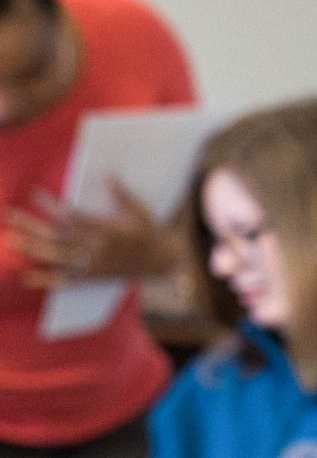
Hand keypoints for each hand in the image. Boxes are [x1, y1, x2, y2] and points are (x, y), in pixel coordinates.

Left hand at [3, 183, 181, 285]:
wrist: (159, 263)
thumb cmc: (148, 233)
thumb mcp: (140, 212)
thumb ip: (122, 195)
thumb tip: (106, 175)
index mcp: (108, 231)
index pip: (74, 217)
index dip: (53, 206)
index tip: (36, 194)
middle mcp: (97, 249)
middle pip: (57, 236)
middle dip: (31, 225)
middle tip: (10, 215)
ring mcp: (92, 265)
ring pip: (56, 256)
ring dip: (32, 248)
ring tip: (11, 239)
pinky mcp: (91, 278)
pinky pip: (65, 281)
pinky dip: (45, 280)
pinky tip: (26, 277)